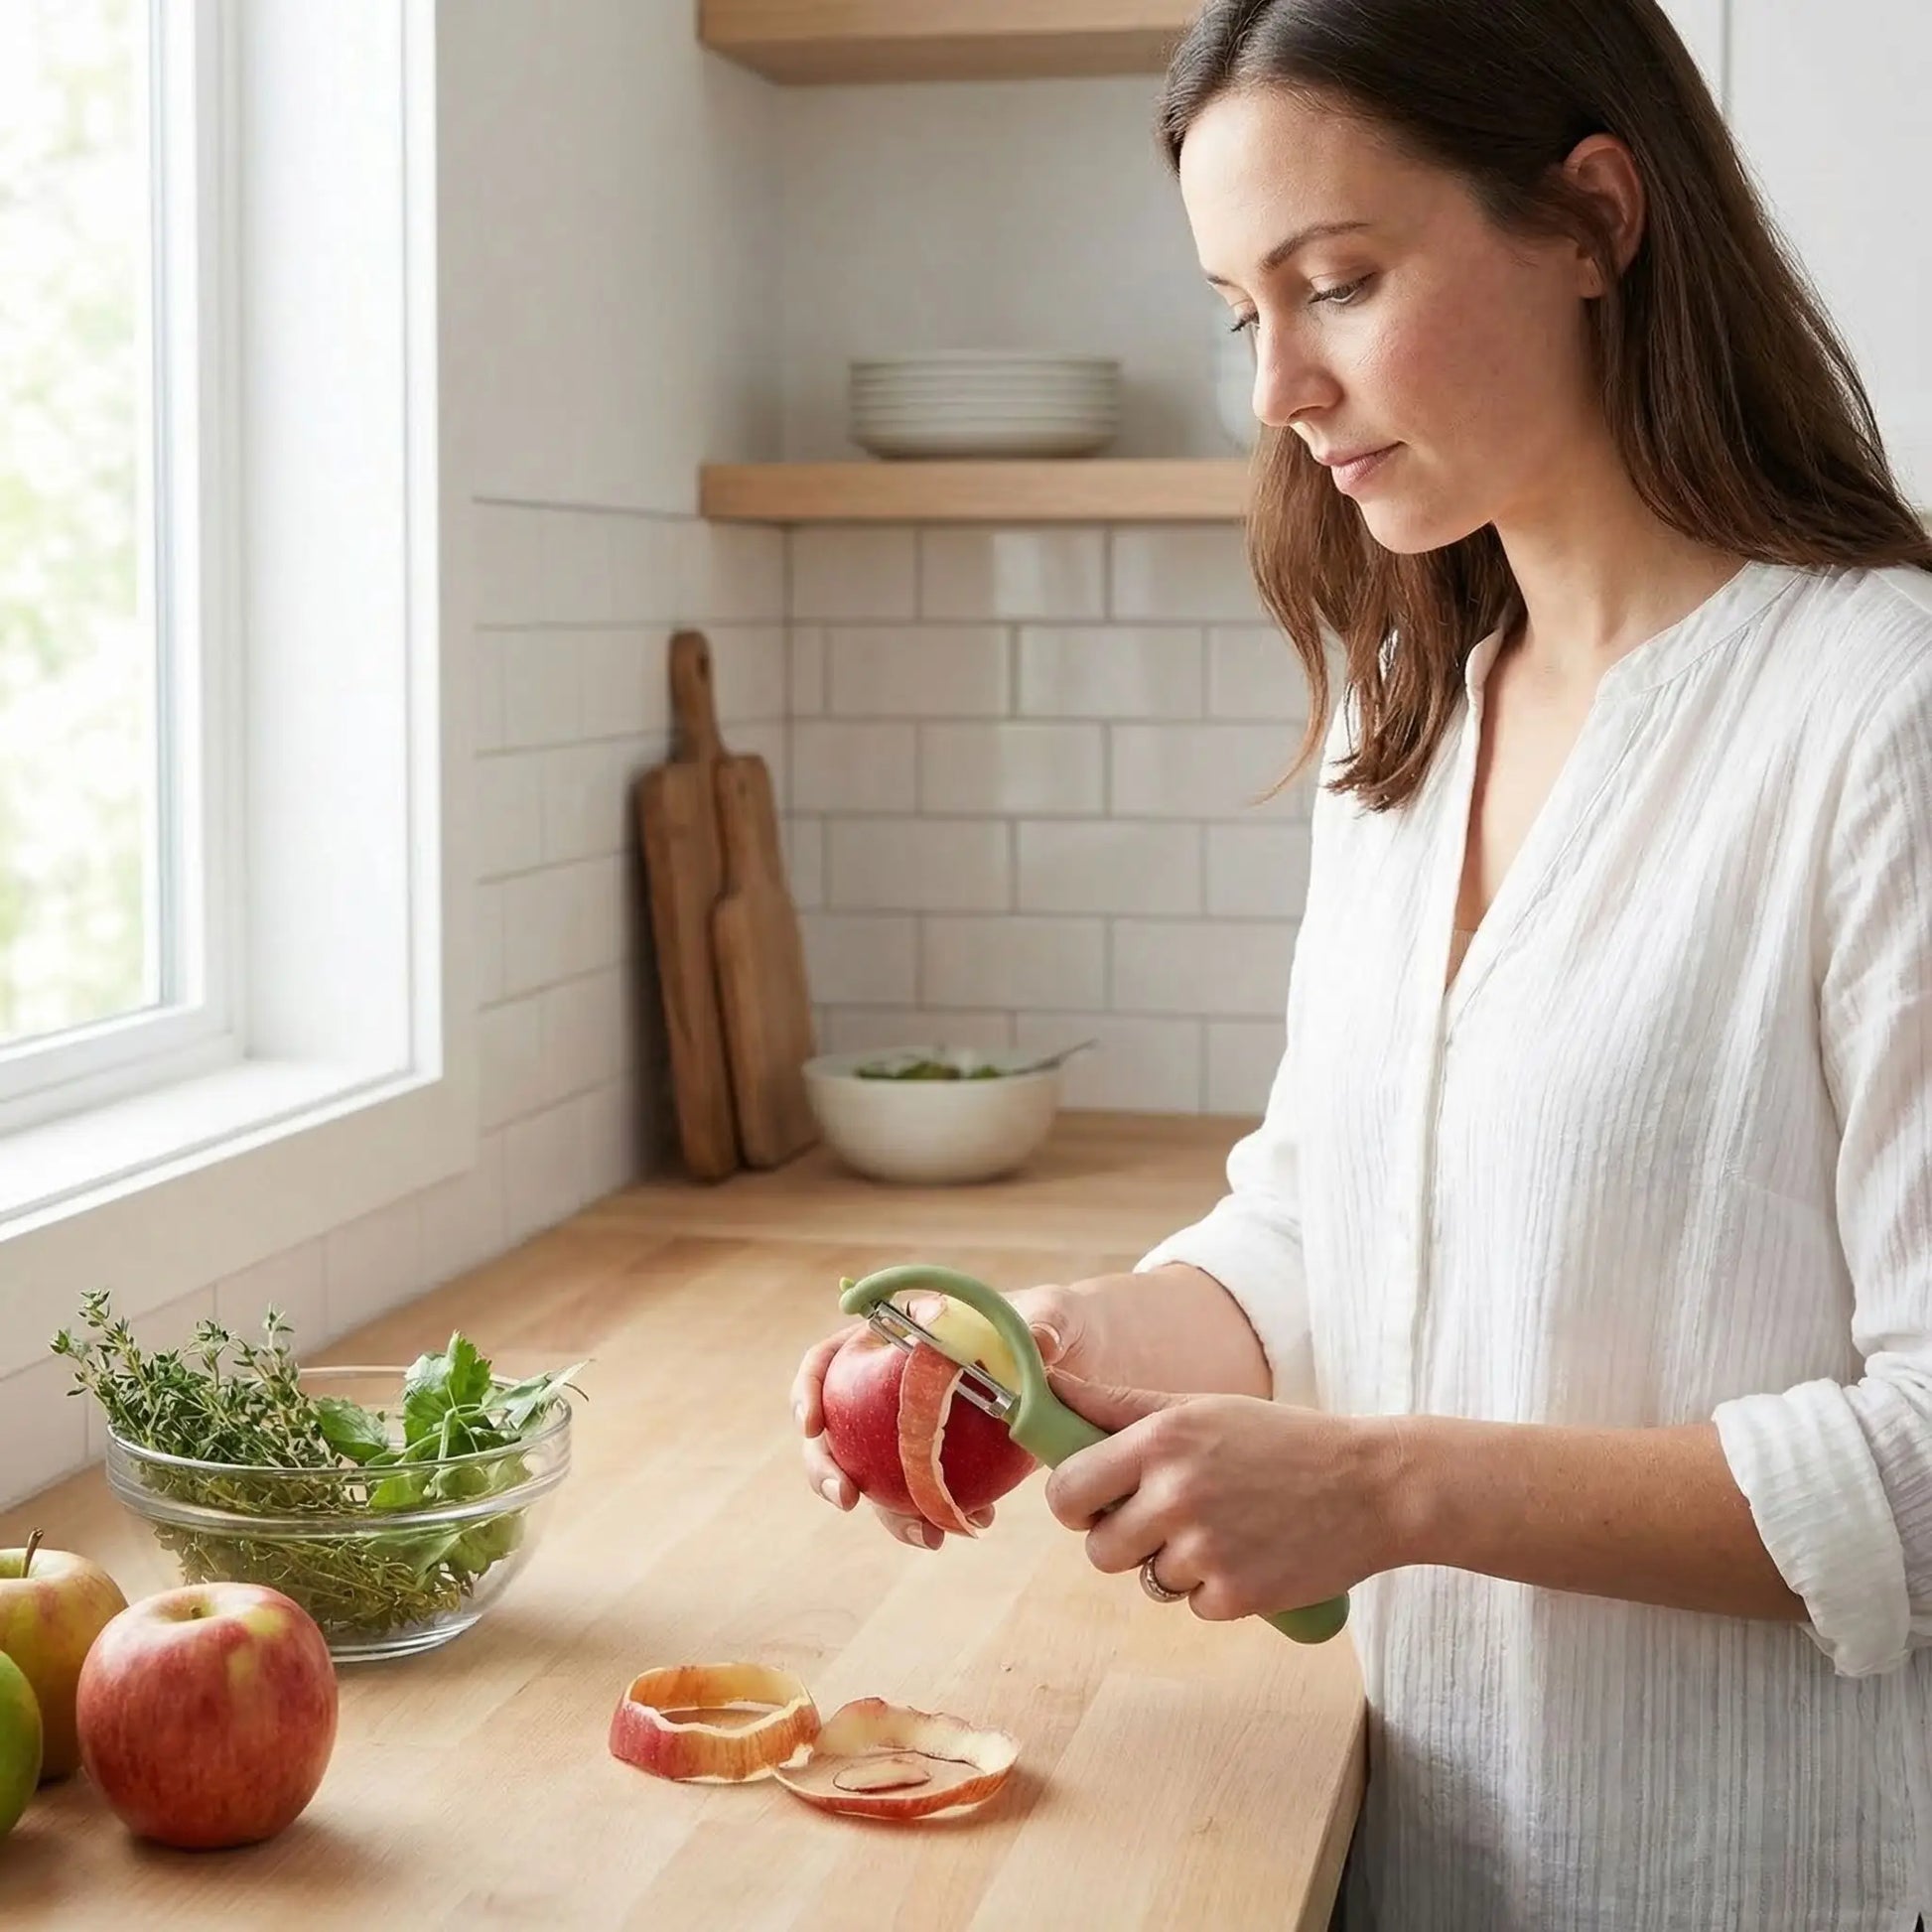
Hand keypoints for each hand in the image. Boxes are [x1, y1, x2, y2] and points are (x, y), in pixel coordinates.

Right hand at [792, 1283, 1091, 1551]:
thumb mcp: (1049, 1314)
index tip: (812, 1425)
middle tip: (846, 1497)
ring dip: (889, 1514)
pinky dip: (938, 1515)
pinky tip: (971, 1525)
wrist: (1076, 1362)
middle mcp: (891, 1387)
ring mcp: (913, 1431)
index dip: (809, 1389)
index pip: (829, 1359)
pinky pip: (924, 1497)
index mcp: (895, 1338)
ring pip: (874, 1477)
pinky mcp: (943, 1465)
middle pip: (834, 1429)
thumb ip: (1042, 1323)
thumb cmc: (1049, 1321)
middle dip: (826, 1469)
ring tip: (928, 1535)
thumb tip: (1042, 1343)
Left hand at [1041, 1370, 1393, 1619]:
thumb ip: (1116, 1405)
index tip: (1094, 1501)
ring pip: (1145, 1579)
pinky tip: (1250, 1553)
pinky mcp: (1236, 1595)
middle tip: (1161, 1518)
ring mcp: (1205, 1550)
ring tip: (1222, 1528)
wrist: (1371, 1486)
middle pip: (1098, 1549)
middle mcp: (1175, 1495)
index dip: (1072, 1502)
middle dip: (1120, 1539)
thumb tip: (1047, 1388)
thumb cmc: (1279, 1440)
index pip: (1066, 1491)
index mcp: (1160, 1441)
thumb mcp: (1198, 1407)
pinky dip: (1214, 1587)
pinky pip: (1191, 1604)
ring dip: (1172, 1563)